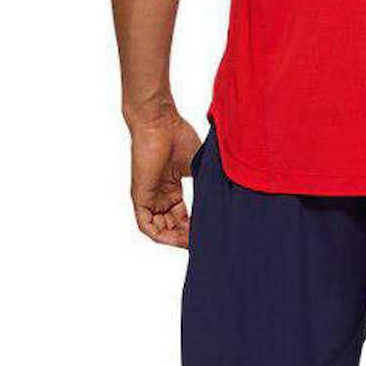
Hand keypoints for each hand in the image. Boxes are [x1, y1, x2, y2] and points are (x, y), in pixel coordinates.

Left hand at [128, 112, 201, 247]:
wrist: (159, 122)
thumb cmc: (177, 136)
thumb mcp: (197, 165)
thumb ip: (207, 181)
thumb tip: (225, 196)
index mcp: (171, 187)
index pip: (182, 215)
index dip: (194, 227)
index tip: (209, 232)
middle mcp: (160, 195)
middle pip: (172, 225)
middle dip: (187, 236)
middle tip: (203, 241)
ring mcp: (149, 196)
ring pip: (160, 228)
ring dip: (175, 238)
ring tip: (193, 243)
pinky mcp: (140, 196)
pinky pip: (146, 225)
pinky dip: (160, 235)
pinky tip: (176, 239)